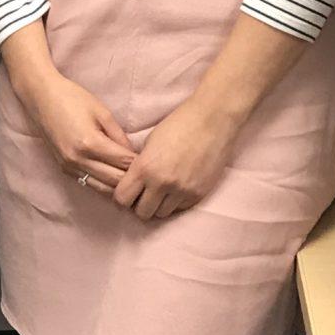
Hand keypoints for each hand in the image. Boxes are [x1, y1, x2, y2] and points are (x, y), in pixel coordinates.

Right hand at [23, 68, 135, 191]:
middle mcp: (79, 160)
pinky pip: (89, 184)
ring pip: (102, 189)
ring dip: (118, 187)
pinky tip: (115, 179)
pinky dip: (104, 184)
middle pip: (115, 181)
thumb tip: (134, 155)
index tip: (152, 162)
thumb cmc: (73, 98)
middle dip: (132, 180)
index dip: (140, 164)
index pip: (124, 163)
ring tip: (133, 181)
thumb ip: (119, 136)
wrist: (41, 97)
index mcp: (90, 144)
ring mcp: (70, 167)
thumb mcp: (102, 112)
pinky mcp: (64, 169)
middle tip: (147, 175)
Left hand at [113, 96, 239, 220]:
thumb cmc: (179, 124)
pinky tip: (178, 186)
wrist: (213, 120)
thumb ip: (140, 166)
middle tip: (145, 193)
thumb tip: (134, 184)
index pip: (122, 198)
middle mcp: (162, 183)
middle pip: (142, 213)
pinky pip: (180, 208)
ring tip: (163, 189)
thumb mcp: (150, 142)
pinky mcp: (199, 194)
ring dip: (159, 205)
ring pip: (161, 214)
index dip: (123, 196)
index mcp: (145, 167)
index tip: (129, 190)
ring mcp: (182, 191)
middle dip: (140, 204)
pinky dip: (176, 202)